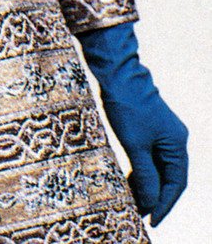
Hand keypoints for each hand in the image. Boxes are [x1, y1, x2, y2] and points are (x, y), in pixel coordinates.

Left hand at [78, 22, 187, 225]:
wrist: (116, 72)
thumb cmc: (127, 106)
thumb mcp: (134, 145)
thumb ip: (145, 176)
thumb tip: (151, 203)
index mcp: (177, 144)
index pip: (176, 184)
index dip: (164, 205)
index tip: (152, 221)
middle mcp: (173, 140)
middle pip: (167, 177)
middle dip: (154, 197)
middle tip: (138, 214)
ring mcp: (160, 133)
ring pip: (156, 167)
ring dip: (145, 184)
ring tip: (131, 202)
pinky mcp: (146, 127)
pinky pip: (147, 156)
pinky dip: (139, 170)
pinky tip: (127, 181)